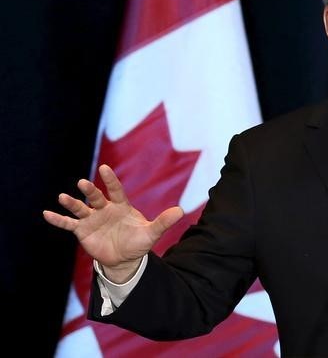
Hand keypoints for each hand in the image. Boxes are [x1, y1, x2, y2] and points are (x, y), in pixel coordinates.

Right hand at [43, 164, 183, 281]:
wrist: (124, 259)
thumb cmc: (137, 242)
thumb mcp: (151, 233)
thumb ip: (163, 222)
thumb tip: (181, 211)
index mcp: (121, 206)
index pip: (115, 190)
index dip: (110, 180)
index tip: (104, 168)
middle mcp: (104, 209)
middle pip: (96, 197)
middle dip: (90, 191)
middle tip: (83, 183)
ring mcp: (92, 219)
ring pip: (80, 209)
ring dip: (72, 203)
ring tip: (62, 197)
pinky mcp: (82, 231)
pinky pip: (68, 224)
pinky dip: (58, 219)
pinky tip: (46, 213)